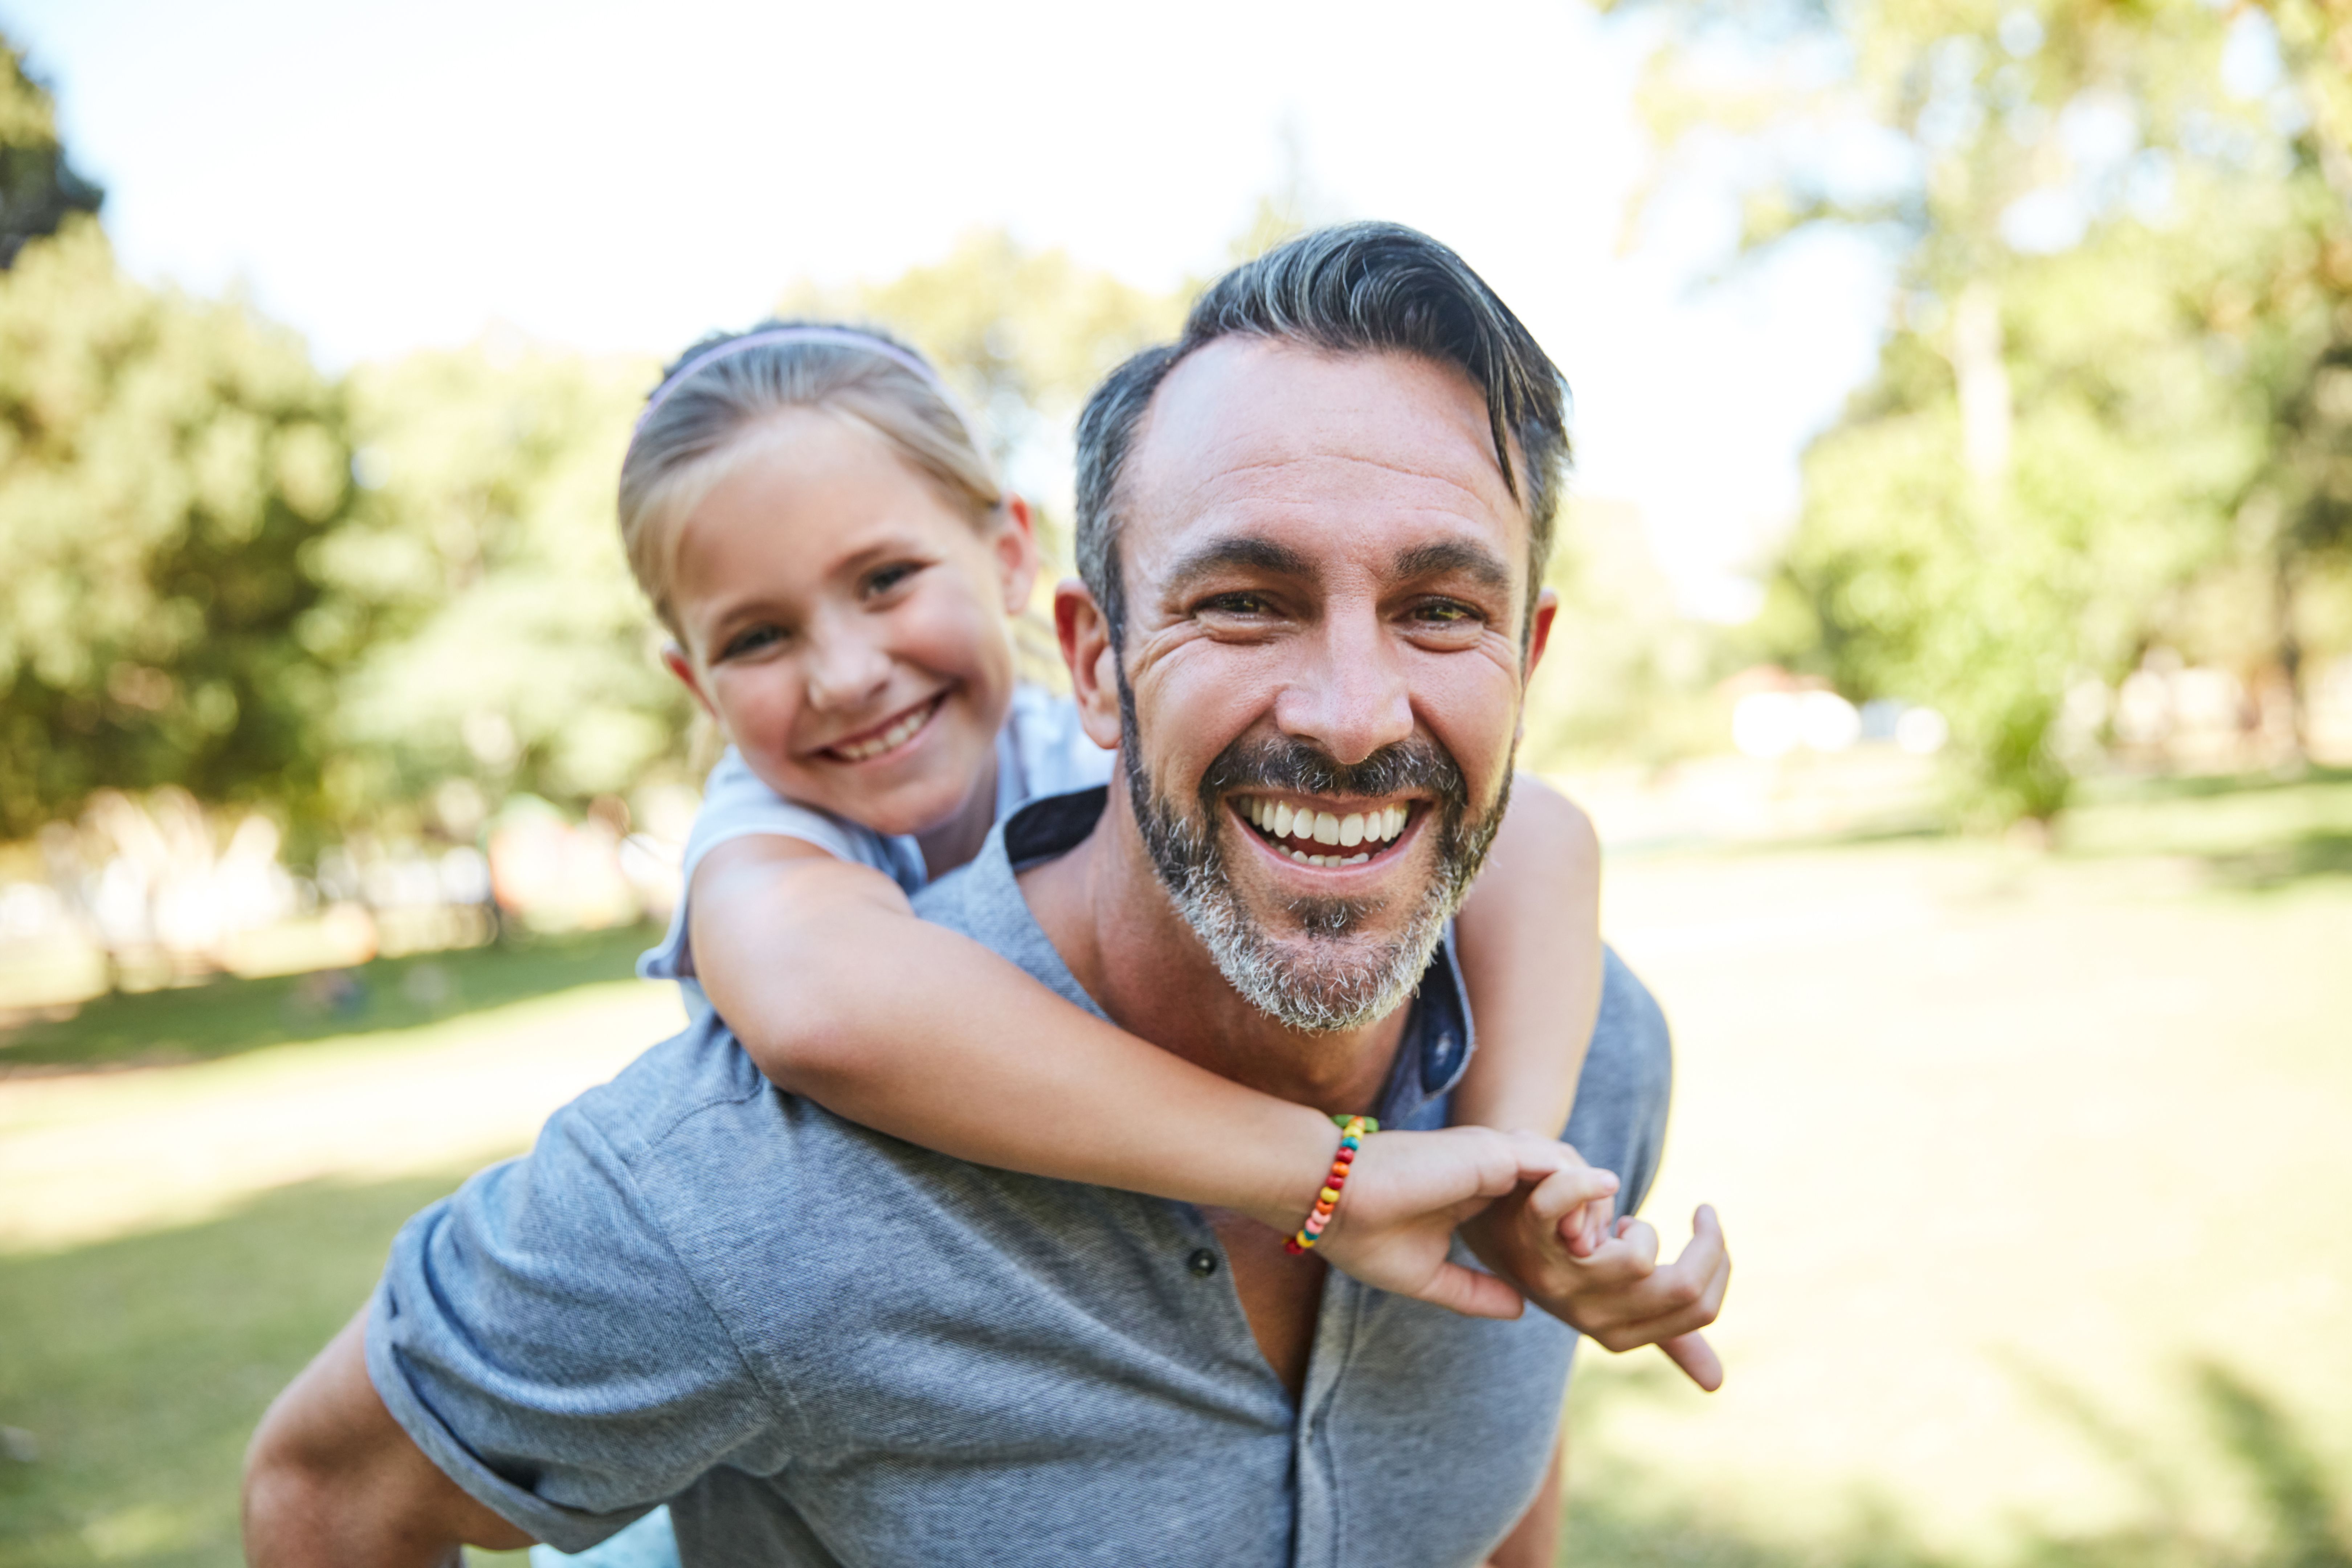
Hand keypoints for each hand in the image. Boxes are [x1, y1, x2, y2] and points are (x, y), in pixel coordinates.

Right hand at [1310, 1127, 1594, 1320]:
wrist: (1329, 1200)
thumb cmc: (1364, 1237)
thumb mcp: (1428, 1277)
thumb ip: (1474, 1291)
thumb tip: (1521, 1309)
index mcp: (1474, 1191)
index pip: (1540, 1197)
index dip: (1565, 1226)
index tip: (1572, 1264)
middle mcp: (1488, 1167)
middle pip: (1563, 1176)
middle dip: (1589, 1212)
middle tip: (1594, 1255)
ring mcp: (1492, 1155)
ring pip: (1568, 1164)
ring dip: (1588, 1202)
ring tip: (1588, 1246)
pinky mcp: (1492, 1152)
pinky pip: (1556, 1162)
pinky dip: (1576, 1190)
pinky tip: (1576, 1230)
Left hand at [1462, 1174, 1729, 1391]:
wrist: (1497, 1230)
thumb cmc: (1568, 1266)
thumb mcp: (1619, 1307)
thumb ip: (1664, 1339)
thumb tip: (1716, 1384)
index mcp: (1619, 1334)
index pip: (1698, 1307)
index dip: (1720, 1266)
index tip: (1711, 1230)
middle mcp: (1589, 1315)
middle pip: (1680, 1286)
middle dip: (1708, 1243)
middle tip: (1703, 1214)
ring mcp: (1558, 1278)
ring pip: (1639, 1256)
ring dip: (1642, 1226)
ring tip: (1619, 1222)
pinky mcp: (1530, 1234)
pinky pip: (1563, 1205)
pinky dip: (1587, 1186)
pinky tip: (1604, 1183)